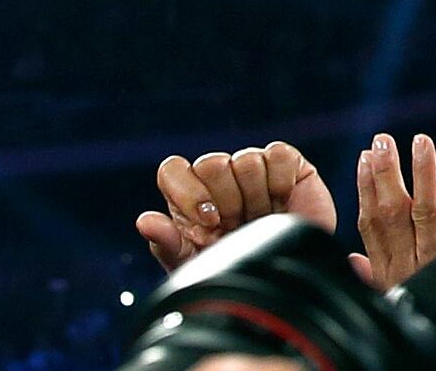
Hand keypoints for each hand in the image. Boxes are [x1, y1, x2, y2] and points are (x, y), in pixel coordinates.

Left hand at [137, 142, 335, 271]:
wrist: (291, 281)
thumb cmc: (242, 275)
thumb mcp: (198, 267)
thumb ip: (168, 245)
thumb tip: (144, 221)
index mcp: (191, 199)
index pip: (173, 170)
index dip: (189, 193)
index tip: (209, 223)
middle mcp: (220, 179)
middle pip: (210, 163)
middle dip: (228, 200)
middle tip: (240, 223)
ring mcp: (254, 168)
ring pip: (246, 160)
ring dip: (257, 196)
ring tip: (263, 217)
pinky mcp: (288, 164)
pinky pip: (278, 154)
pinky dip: (281, 182)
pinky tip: (282, 202)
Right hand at [352, 132, 435, 289]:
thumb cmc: (431, 330)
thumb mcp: (393, 303)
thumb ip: (375, 280)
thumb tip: (351, 261)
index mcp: (391, 274)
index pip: (373, 225)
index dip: (366, 190)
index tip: (365, 156)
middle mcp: (412, 267)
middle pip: (395, 213)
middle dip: (388, 173)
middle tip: (385, 139)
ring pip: (428, 214)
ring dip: (423, 175)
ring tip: (421, 143)